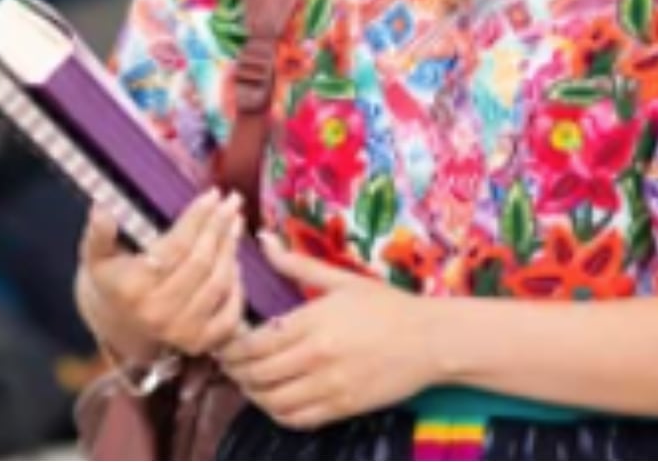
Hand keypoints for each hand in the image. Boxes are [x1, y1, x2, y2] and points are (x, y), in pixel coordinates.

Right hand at [75, 190, 246, 360]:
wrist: (118, 325)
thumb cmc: (111, 279)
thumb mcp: (96, 255)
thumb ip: (99, 233)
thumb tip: (101, 208)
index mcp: (132, 289)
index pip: (176, 247)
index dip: (197, 219)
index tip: (213, 194)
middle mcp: (157, 313)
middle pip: (201, 263)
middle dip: (219, 228)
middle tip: (232, 202)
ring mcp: (179, 332)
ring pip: (218, 284)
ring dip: (230, 250)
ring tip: (234, 224)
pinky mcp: (198, 343)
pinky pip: (230, 314)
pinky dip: (237, 287)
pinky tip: (235, 261)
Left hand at [216, 233, 436, 430]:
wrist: (432, 340)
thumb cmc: (387, 305)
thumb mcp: (342, 280)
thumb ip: (297, 263)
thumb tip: (262, 239)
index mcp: (313, 322)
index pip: (254, 343)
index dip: (231, 347)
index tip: (225, 341)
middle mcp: (317, 357)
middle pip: (257, 374)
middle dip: (235, 371)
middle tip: (229, 363)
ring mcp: (330, 387)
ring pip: (272, 401)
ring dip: (253, 393)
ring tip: (249, 381)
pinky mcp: (343, 408)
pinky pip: (297, 419)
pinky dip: (277, 412)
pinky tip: (274, 399)